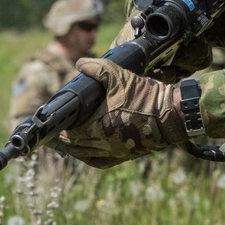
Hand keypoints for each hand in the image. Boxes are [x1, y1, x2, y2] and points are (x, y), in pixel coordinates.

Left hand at [46, 57, 188, 168]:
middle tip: (55, 132)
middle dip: (62, 139)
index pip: (68, 133)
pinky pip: (99, 161)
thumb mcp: (120, 77)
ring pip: (84, 155)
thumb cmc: (146, 98)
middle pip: (72, 146)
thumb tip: (80, 63)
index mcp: (97, 127)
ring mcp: (113, 152)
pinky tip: (86, 151)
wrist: (172, 116)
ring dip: (73, 148)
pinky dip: (88, 156)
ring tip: (65, 142)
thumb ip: (98, 69)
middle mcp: (103, 144)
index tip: (53, 124)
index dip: (58, 129)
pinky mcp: (124, 156)